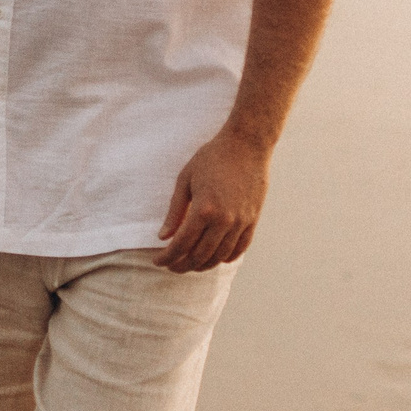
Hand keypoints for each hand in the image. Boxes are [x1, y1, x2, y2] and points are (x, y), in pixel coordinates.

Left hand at [155, 128, 268, 271]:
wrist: (246, 145)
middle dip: (182, 265)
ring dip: (202, 265)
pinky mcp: (253, 220)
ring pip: (219, 256)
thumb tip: (163, 237)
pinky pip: (239, 248)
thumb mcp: (185, 179)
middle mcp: (223, 221)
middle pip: (200, 256)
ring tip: (190, 264)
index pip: (181, 244)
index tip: (158, 260)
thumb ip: (174, 211)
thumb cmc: (212, 157)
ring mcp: (241, 222)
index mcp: (203, 209)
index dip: (167, 257)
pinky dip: (225, 258)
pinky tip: (214, 258)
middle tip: (171, 265)